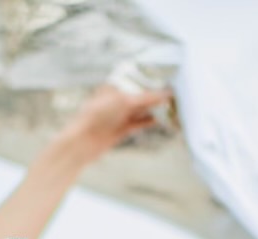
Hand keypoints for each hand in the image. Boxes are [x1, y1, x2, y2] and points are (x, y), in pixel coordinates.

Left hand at [53, 84, 172, 165]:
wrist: (82, 143)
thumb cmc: (98, 116)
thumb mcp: (124, 102)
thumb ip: (147, 97)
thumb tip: (167, 93)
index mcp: (114, 86)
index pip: (136, 77)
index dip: (152, 77)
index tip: (169, 76)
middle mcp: (117, 99)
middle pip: (141, 94)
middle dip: (156, 93)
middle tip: (176, 91)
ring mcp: (119, 114)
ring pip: (142, 109)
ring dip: (156, 107)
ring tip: (172, 105)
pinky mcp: (121, 129)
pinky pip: (140, 123)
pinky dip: (151, 121)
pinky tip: (162, 119)